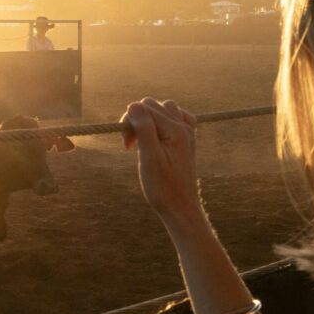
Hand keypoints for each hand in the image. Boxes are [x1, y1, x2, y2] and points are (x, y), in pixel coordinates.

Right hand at [121, 97, 202, 220]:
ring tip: (142, 141)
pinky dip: (163, 122)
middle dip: (137, 120)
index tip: (126, 145)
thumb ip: (144, 129)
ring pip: (164, 109)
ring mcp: (187, 133)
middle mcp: (184, 127)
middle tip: (130, 145)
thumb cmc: (162, 187)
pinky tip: (157, 136)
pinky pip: (177, 118)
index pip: (145, 109)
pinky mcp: (187, 140)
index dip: (129, 122)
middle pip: (153, 106)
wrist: (180, 208)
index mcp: (176, 130)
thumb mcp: (149, 158)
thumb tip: (134, 105)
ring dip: (148, 120)